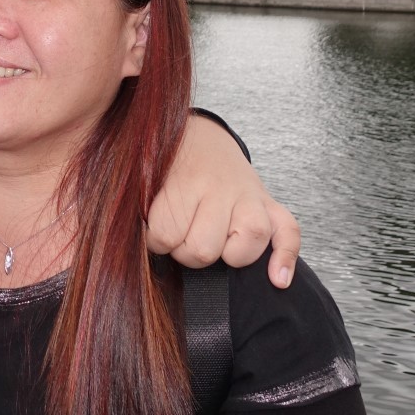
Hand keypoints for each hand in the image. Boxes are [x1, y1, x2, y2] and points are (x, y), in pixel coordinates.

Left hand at [147, 114, 300, 287]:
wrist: (198, 134)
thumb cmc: (166, 163)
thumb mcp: (144, 176)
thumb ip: (138, 207)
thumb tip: (125, 244)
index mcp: (184, 182)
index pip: (166, 235)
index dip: (156, 242)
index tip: (155, 231)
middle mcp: (220, 189)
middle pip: (204, 248)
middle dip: (187, 252)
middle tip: (181, 236)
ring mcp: (249, 196)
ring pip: (248, 243)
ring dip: (227, 255)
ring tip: (214, 245)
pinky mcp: (270, 204)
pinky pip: (288, 234)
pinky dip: (284, 258)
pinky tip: (276, 279)